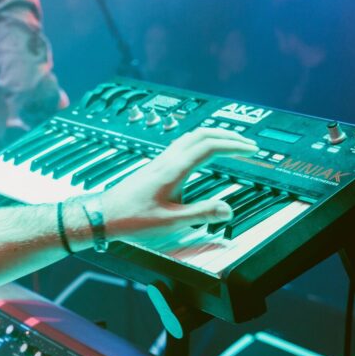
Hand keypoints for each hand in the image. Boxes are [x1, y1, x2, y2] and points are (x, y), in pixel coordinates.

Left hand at [100, 127, 256, 244]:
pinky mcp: (154, 167)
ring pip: (189, 137)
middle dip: (227, 135)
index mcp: (173, 170)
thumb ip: (201, 214)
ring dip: (212, 136)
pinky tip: (202, 154)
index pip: (209, 147)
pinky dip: (199, 143)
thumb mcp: (170, 222)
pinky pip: (180, 145)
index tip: (252, 149)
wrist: (103, 215)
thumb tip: (228, 209)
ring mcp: (158, 161)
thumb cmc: (131, 218)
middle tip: (247, 143)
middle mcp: (166, 161)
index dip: (234, 145)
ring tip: (230, 144)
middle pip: (200, 134)